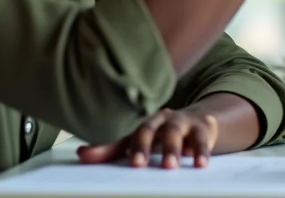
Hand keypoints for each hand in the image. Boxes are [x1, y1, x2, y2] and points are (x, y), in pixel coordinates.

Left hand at [76, 108, 219, 168]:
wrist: (199, 120)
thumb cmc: (163, 134)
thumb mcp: (140, 141)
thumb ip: (112, 149)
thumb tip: (81, 153)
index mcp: (147, 122)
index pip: (136, 132)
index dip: (135, 147)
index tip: (133, 163)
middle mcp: (163, 119)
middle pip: (155, 129)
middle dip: (149, 146)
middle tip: (144, 165)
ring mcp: (184, 122)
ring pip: (177, 132)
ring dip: (174, 148)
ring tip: (172, 166)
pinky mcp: (204, 128)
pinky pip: (203, 139)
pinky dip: (201, 151)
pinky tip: (200, 163)